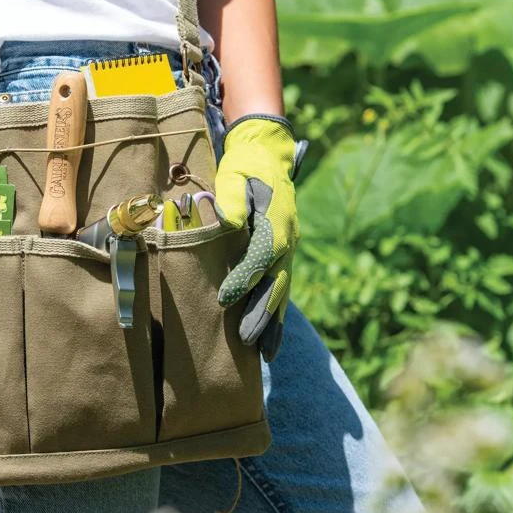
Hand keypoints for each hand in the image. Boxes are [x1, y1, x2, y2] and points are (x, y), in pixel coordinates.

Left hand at [214, 114, 303, 361]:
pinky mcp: (282, 257)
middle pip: (276, 282)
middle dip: (261, 313)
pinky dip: (276, 315)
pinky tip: (269, 343)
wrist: (266, 157)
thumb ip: (231, 197)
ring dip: (274, 323)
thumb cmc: (244, 166)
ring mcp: (288, 250)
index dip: (243, 278)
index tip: (225, 298)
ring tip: (264, 355)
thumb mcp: (234, 174)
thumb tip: (230, 220)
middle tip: (245, 339)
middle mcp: (287, 239)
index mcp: (275, 220)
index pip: (260, 255)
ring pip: (282, 292)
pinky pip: (280, 290)